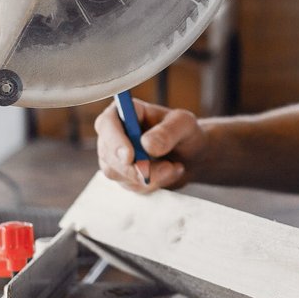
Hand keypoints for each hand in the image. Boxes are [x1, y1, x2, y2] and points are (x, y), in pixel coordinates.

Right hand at [94, 97, 208, 192]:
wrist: (191, 155)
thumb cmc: (185, 132)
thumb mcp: (184, 125)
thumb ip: (168, 132)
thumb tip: (147, 144)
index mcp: (124, 112)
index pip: (107, 124)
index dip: (114, 141)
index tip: (130, 157)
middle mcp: (113, 133)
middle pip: (108, 154)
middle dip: (136, 167)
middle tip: (167, 168)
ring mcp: (114, 156)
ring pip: (118, 174)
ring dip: (149, 176)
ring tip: (173, 167)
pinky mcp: (122, 175)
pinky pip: (130, 185)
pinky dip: (152, 184)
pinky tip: (168, 173)